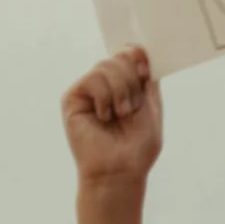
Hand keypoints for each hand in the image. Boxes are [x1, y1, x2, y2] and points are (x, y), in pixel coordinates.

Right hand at [62, 48, 162, 185]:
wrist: (119, 171)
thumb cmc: (137, 149)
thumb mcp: (152, 109)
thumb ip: (148, 80)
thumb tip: (140, 52)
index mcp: (125, 87)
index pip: (129, 56)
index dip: (138, 55)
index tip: (145, 70)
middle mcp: (106, 87)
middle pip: (120, 57)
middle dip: (131, 81)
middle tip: (130, 109)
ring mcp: (89, 92)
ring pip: (106, 65)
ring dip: (120, 91)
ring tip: (119, 115)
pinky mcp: (73, 98)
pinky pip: (93, 79)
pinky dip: (105, 97)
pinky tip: (103, 117)